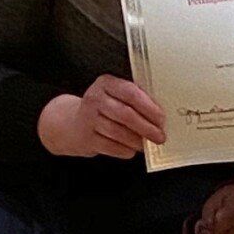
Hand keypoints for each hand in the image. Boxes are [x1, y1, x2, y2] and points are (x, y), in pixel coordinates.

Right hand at [37, 75, 165, 158]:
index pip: (130, 92)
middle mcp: (95, 99)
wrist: (72, 124)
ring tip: (146, 144)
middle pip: (126, 114)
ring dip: (137, 141)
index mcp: (106, 83)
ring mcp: (88, 119)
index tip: (161, 118)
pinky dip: (126, 150)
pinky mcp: (87, 138)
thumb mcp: (115, 96)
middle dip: (146, 128)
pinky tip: (131, 149)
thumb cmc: (102, 109)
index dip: (149, 107)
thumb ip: (135, 100)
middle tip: (159, 136)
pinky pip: (112, 147)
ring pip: (119, 133)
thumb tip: (159, 116)